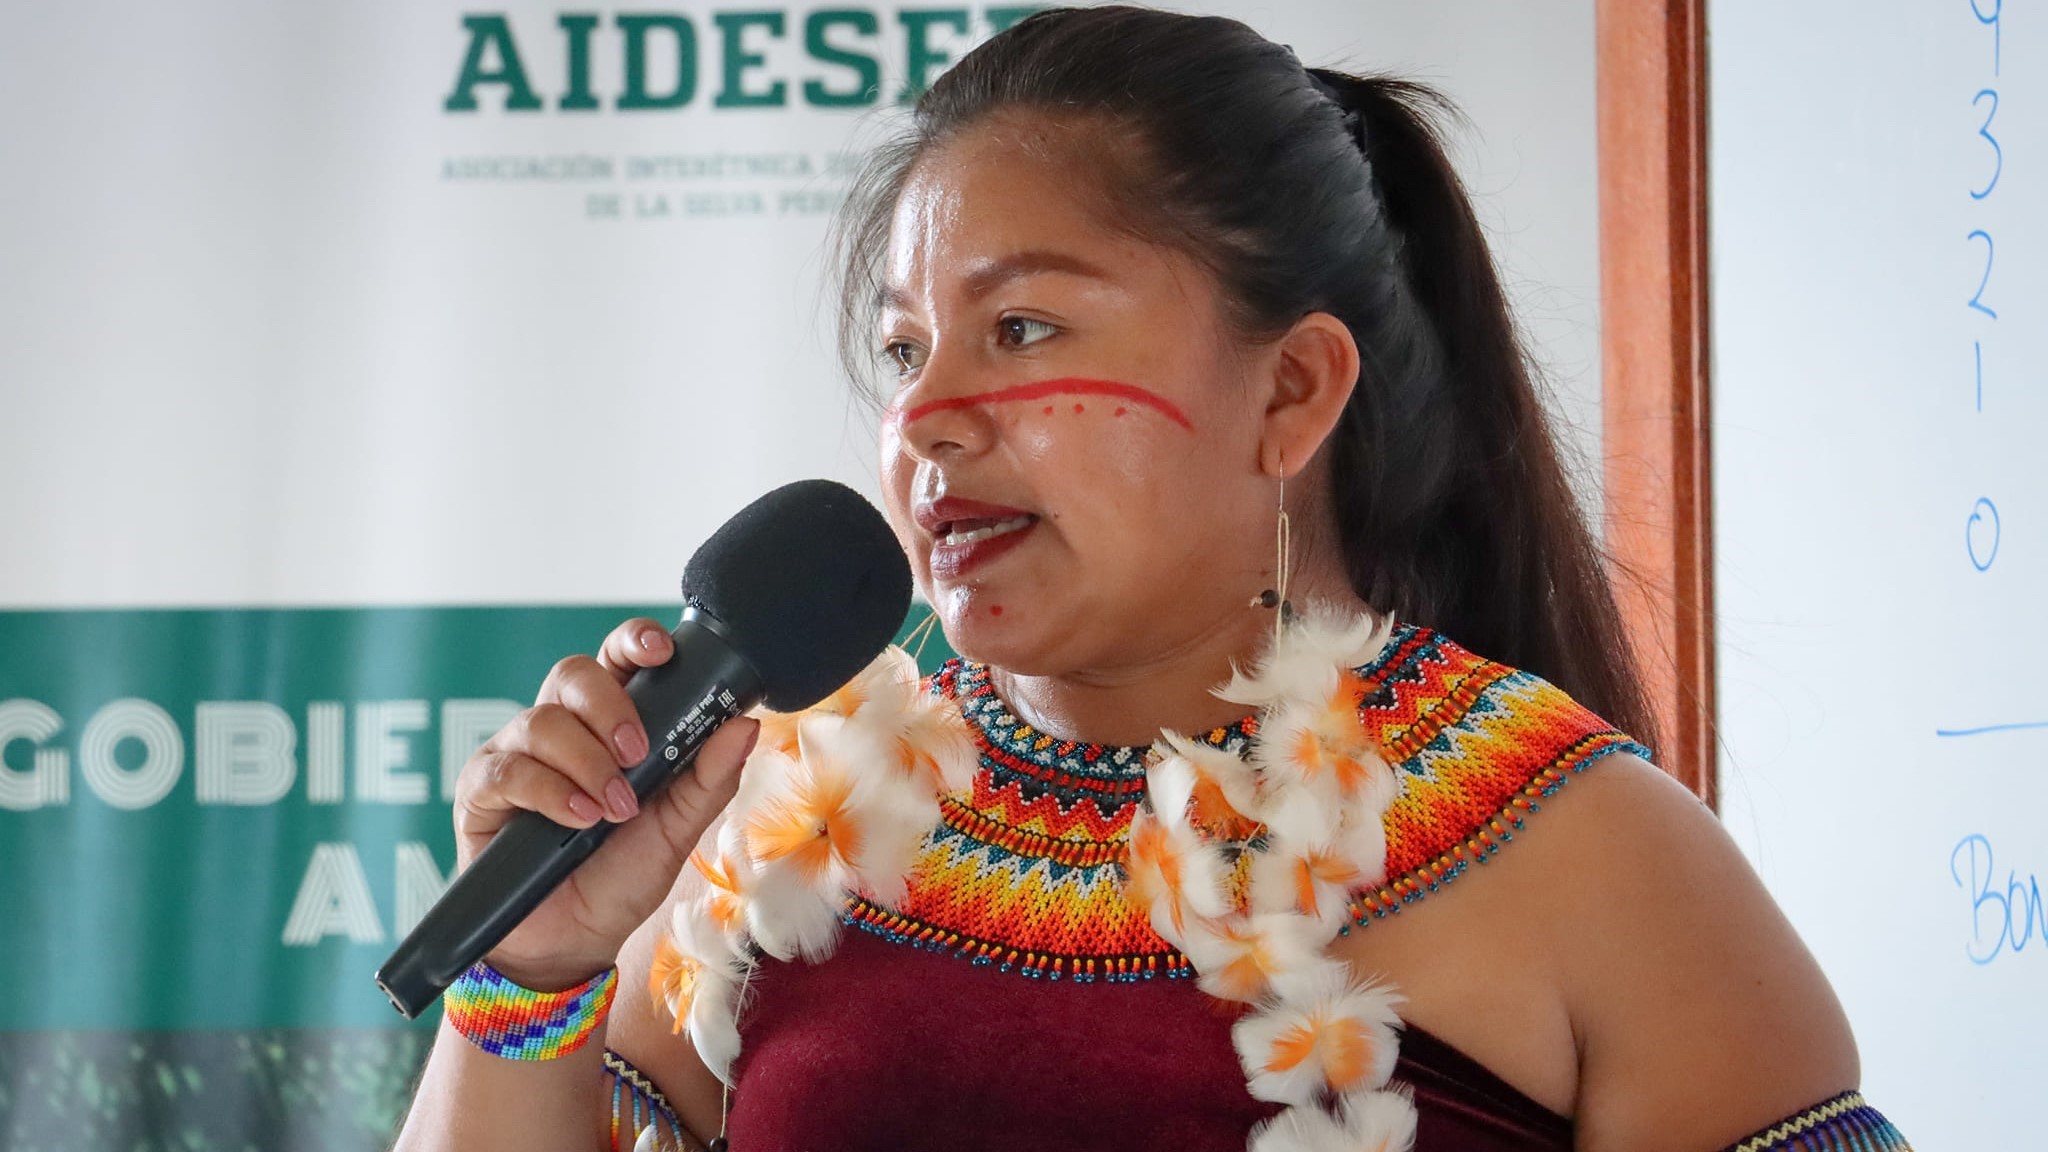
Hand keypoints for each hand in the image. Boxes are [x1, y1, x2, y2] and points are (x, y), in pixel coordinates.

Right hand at [451, 617, 759, 989]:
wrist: (573, 941)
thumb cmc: (622, 876)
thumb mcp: (678, 829)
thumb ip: (710, 777)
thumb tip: (744, 724)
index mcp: (609, 723)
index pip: (616, 660)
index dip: (634, 641)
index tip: (662, 651)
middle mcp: (560, 728)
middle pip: (573, 674)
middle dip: (610, 707)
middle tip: (637, 752)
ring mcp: (516, 754)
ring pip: (541, 721)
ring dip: (586, 762)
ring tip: (613, 809)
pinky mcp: (481, 791)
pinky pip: (507, 769)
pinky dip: (549, 791)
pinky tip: (579, 818)